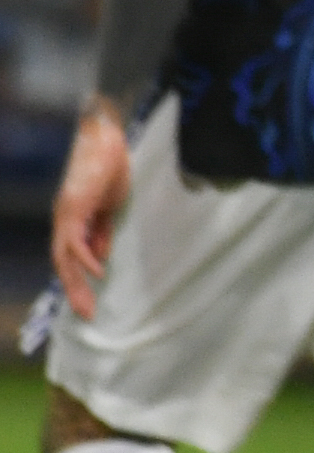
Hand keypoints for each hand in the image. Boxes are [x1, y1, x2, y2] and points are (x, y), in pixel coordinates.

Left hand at [50, 101, 133, 318]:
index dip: (78, 281)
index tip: (90, 302)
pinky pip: (76, 241)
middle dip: (75, 291)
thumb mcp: (110, 207)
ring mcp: (65, 215)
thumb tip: (99, 257)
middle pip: (63, 264)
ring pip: (63, 258)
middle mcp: (64, 221)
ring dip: (75, 284)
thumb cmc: (110, 167)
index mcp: (73, 221)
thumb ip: (102, 232)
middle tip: (88, 314)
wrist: (106, 139)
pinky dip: (85, 259)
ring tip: (87, 305)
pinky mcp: (73, 209)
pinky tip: (98, 273)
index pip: (70, 258)